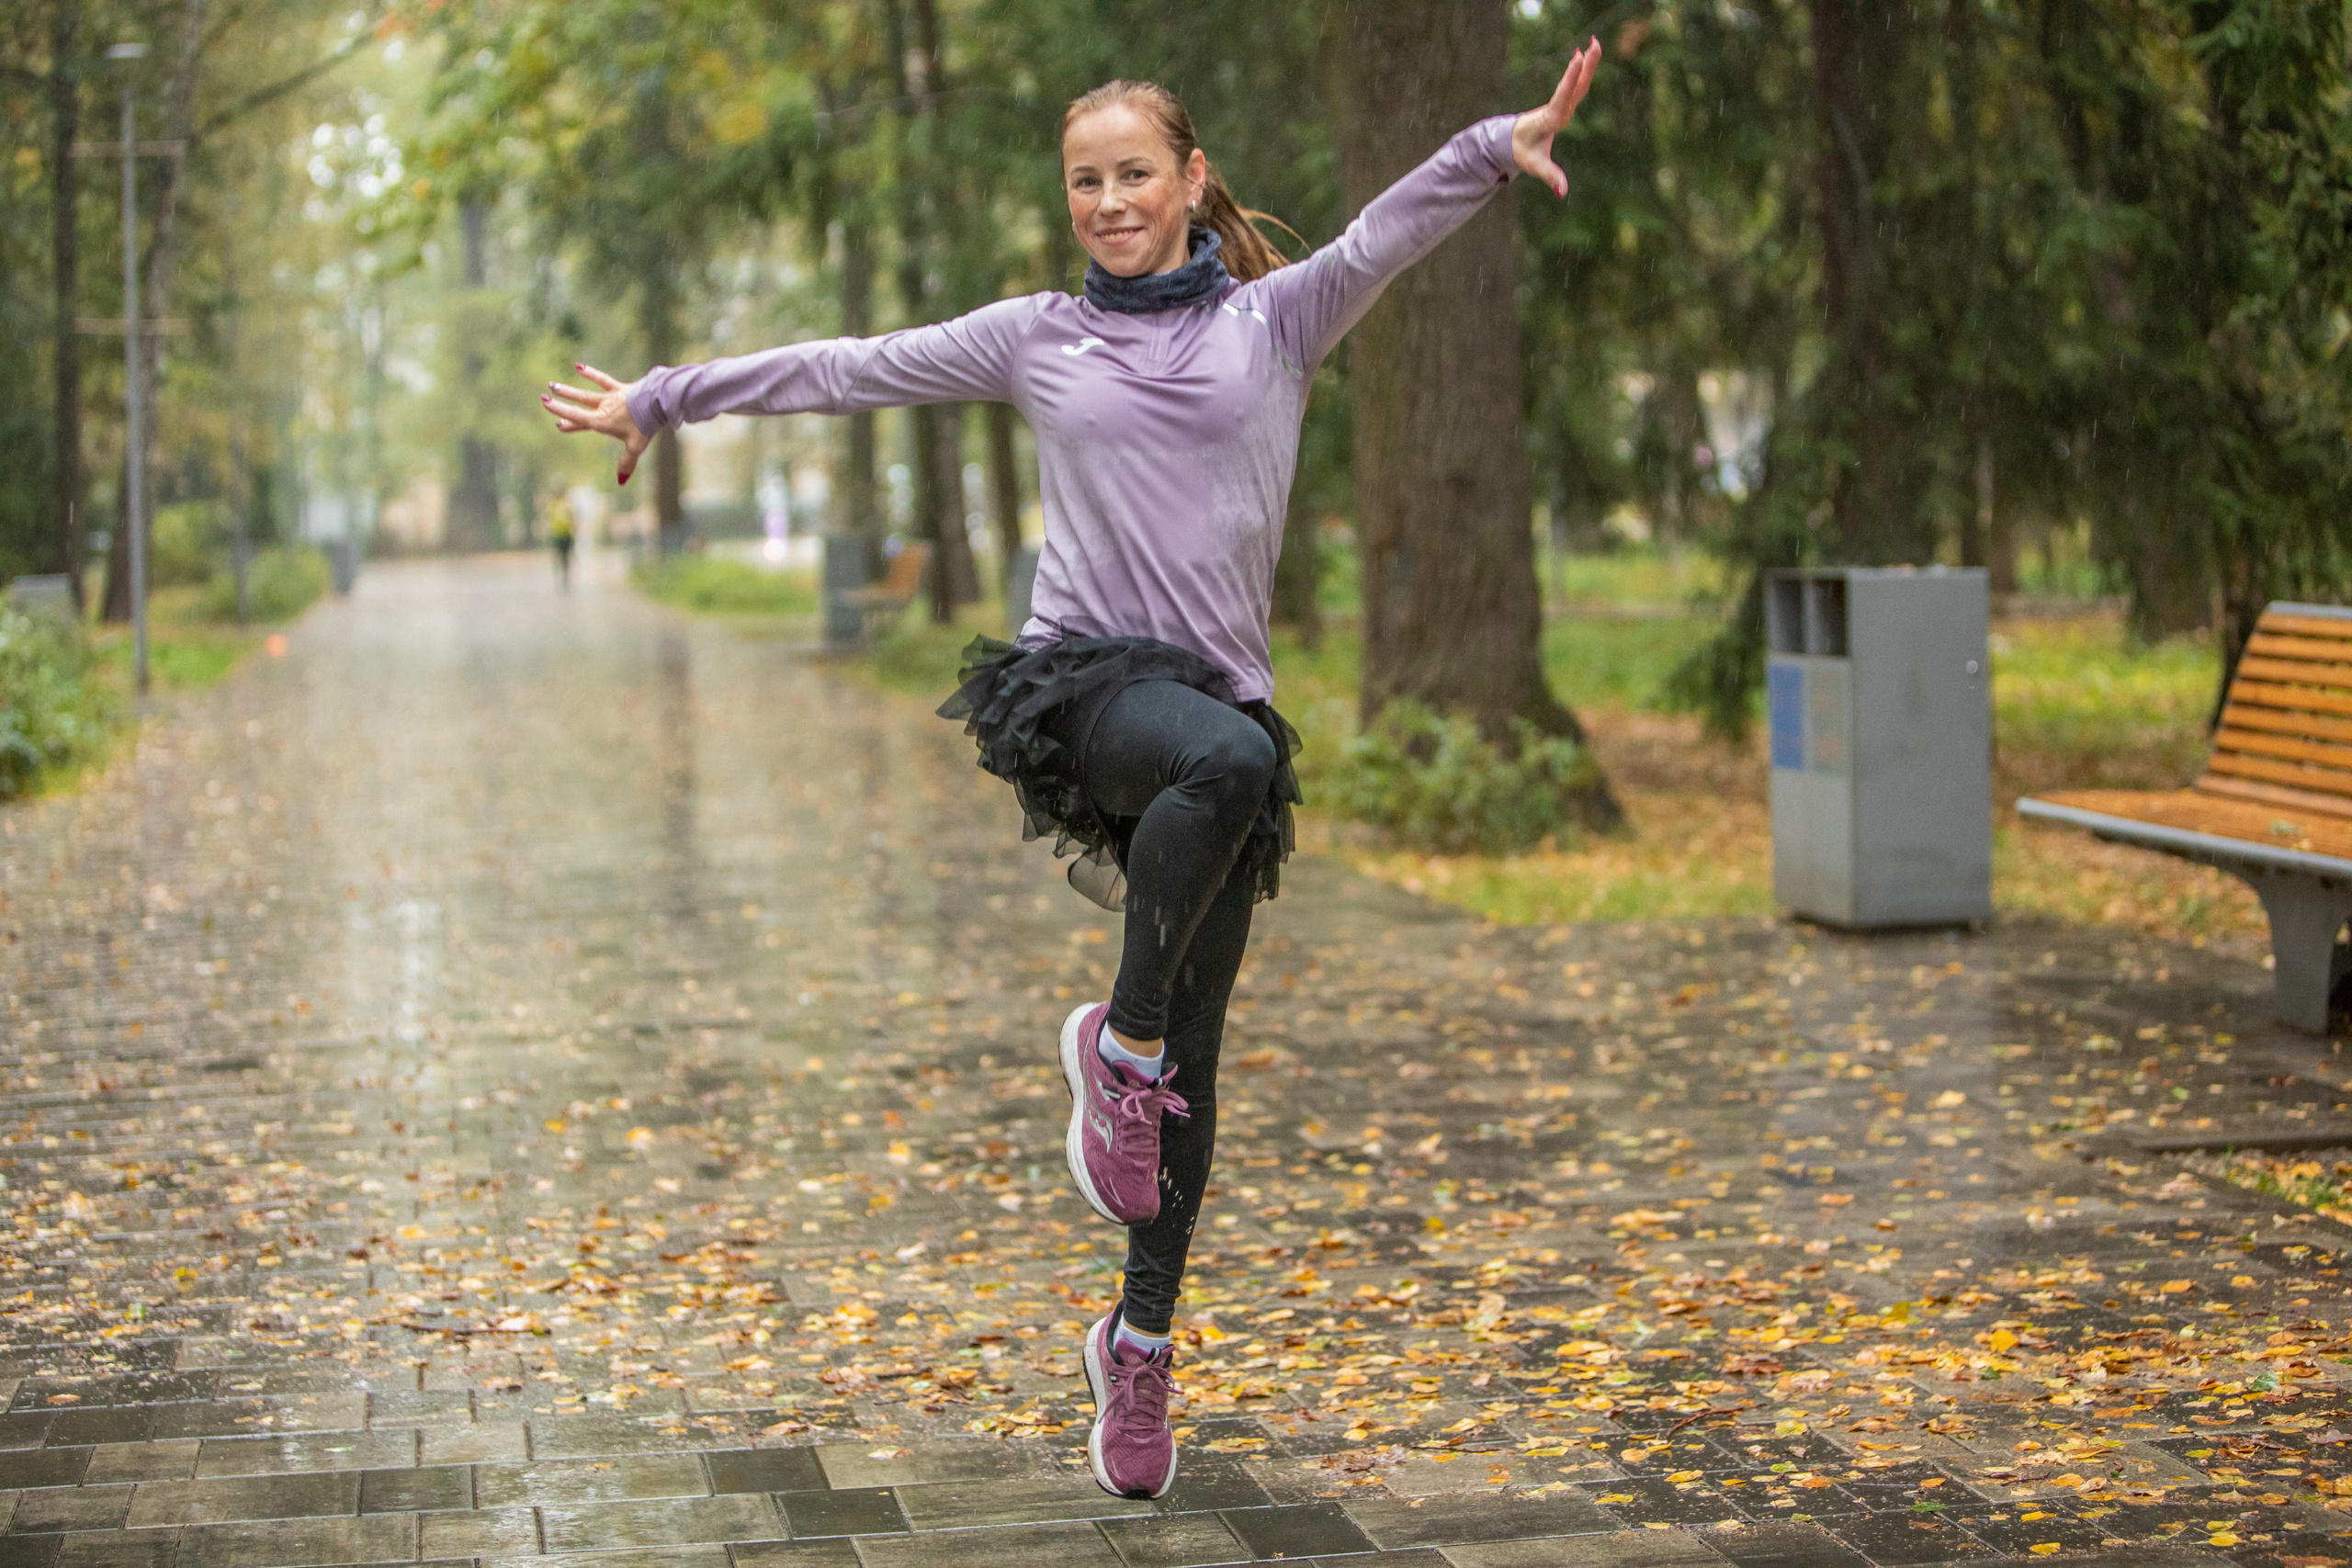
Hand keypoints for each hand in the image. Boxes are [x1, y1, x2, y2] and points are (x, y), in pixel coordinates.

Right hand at [542, 364, 650, 484]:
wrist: (656, 402)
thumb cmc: (645, 425)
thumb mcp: (635, 447)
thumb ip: (626, 463)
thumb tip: (621, 482)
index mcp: (602, 423)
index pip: (578, 420)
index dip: (566, 420)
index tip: (556, 421)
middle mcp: (602, 409)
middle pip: (579, 407)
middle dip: (561, 404)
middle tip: (545, 399)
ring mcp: (610, 397)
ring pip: (585, 394)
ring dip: (569, 390)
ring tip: (554, 385)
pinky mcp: (619, 388)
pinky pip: (602, 380)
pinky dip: (590, 373)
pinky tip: (578, 366)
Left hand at [1513, 37, 1603, 197]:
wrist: (1512, 142)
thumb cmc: (1524, 153)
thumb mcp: (1536, 166)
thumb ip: (1551, 177)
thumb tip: (1562, 192)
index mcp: (1551, 119)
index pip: (1563, 96)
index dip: (1571, 78)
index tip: (1578, 58)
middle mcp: (1557, 108)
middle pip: (1574, 85)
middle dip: (1585, 65)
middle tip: (1594, 43)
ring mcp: (1560, 105)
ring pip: (1576, 82)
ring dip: (1586, 63)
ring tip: (1593, 43)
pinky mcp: (1563, 105)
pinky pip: (1575, 85)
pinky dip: (1581, 71)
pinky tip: (1583, 55)